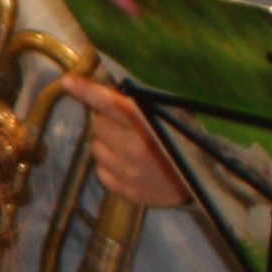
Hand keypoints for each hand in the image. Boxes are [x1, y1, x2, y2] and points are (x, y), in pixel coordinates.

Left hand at [58, 75, 190, 206]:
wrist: (204, 184)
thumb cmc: (187, 142)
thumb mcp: (173, 116)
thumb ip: (144, 104)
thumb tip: (115, 88)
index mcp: (147, 125)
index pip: (110, 102)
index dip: (86, 90)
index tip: (68, 82)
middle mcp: (134, 148)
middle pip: (97, 123)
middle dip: (108, 120)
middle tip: (128, 126)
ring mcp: (127, 171)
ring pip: (96, 147)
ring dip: (109, 143)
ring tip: (132, 147)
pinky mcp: (124, 189)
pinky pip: (101, 169)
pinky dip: (111, 164)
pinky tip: (131, 164)